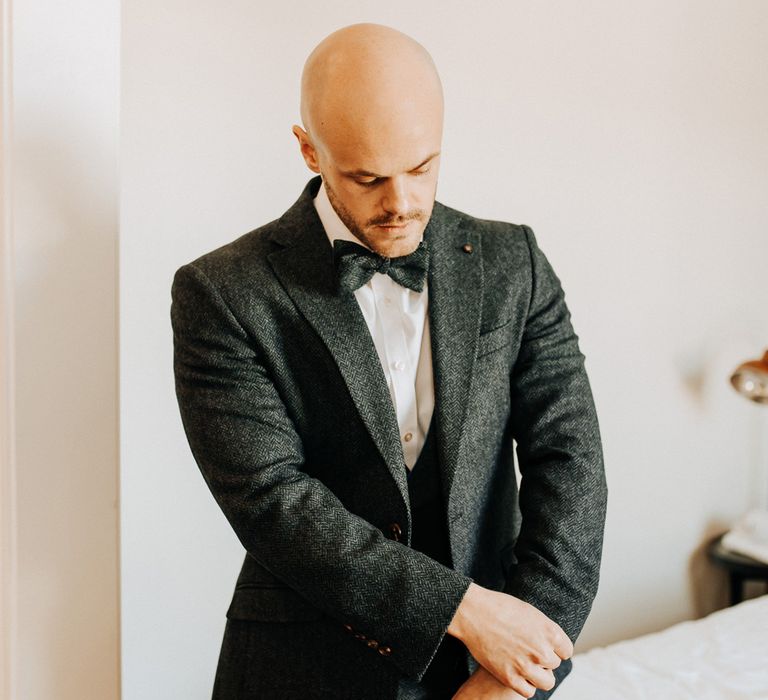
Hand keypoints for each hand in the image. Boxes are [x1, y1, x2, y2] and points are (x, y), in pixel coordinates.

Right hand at [447, 583, 571, 697]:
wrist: (474, 612)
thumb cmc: (500, 607)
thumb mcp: (530, 612)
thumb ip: (545, 630)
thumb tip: (554, 644)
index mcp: (550, 631)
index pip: (566, 651)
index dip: (555, 648)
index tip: (544, 644)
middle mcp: (541, 650)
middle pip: (554, 664)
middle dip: (543, 658)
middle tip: (527, 650)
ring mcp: (526, 666)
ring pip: (547, 681)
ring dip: (538, 674)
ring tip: (526, 664)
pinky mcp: (510, 677)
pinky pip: (529, 691)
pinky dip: (525, 684)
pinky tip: (517, 673)